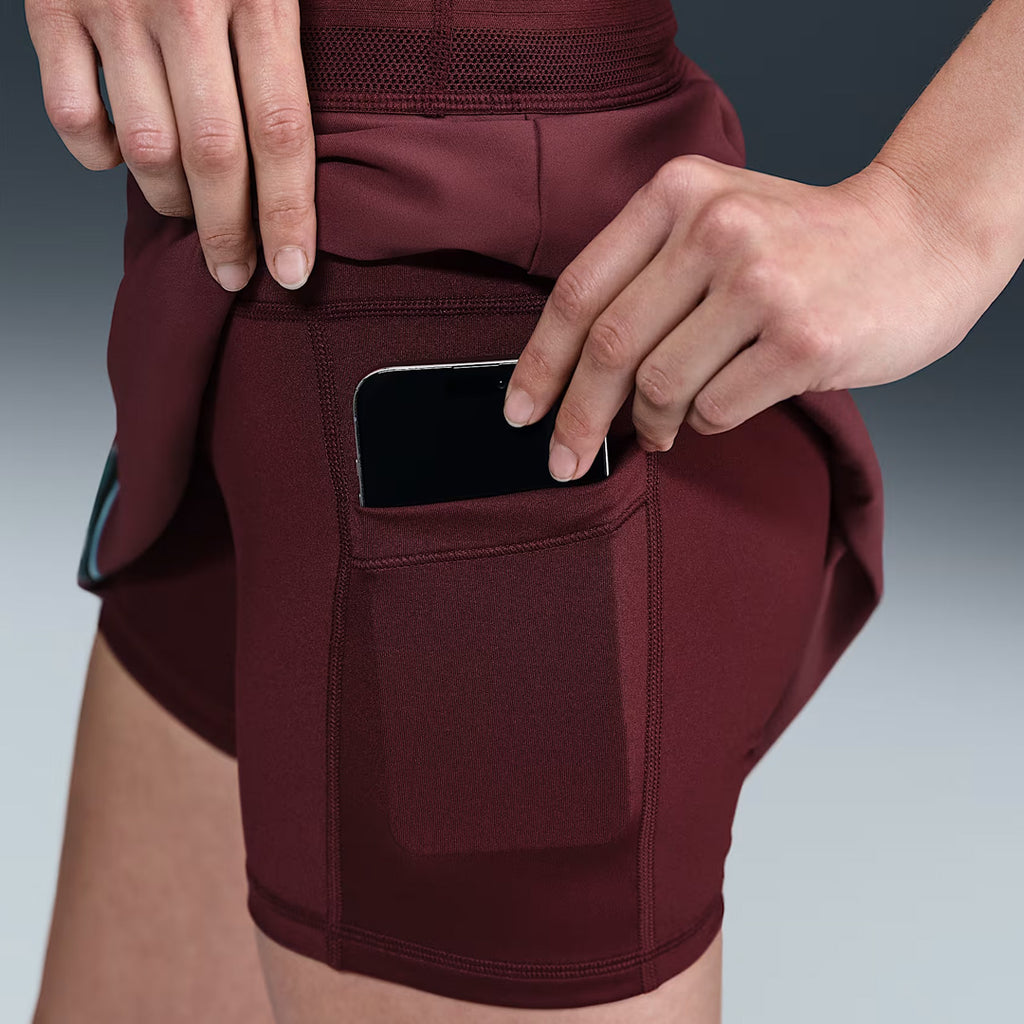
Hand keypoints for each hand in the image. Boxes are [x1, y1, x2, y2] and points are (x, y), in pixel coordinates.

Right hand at [25, 0, 315, 291]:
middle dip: (228, 233)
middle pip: (213, 157)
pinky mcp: (49, 3)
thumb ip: (295, 36)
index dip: (289, 215)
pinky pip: (71, 116)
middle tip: (237, 274)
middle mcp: (182, 1)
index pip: (281, 132)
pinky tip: (122, 156)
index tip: (293, 273)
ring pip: (144, 148)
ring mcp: (110, 3)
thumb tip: (317, 139)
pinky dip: (98, 156)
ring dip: (172, 201)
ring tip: (192, 215)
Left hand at [502, 153, 985, 480]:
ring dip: (651, 424)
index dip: (539, 362)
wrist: (920, 238)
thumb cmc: (804, 244)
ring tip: (661, 430)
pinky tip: (715, 410)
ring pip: (660, 386)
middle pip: (610, 347)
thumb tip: (572, 373)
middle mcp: (716, 229)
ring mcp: (762, 283)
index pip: (579, 291)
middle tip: (565, 460)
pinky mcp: (802, 340)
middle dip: (577, 418)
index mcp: (678, 194)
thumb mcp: (718, 221)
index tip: (519, 412)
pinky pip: (714, 409)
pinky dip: (703, 423)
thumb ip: (647, 275)